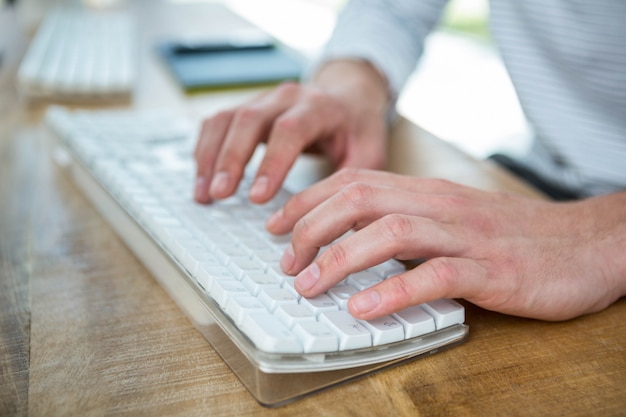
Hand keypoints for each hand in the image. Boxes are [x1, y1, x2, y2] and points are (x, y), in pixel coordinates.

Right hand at [194, 60, 389, 203]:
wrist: (348, 97)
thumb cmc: (357, 129)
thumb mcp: (369, 152)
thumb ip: (352, 180)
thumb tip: (330, 216)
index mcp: (320, 107)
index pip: (290, 130)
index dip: (272, 162)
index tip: (258, 197)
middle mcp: (287, 98)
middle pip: (250, 120)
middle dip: (231, 159)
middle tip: (220, 195)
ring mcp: (263, 100)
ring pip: (226, 119)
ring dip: (210, 157)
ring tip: (204, 194)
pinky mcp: (247, 108)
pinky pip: (217, 123)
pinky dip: (205, 150)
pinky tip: (202, 178)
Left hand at [266, 168, 625, 320]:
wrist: (584, 243)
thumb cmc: (511, 234)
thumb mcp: (450, 216)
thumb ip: (406, 219)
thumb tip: (350, 239)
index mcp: (426, 190)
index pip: (354, 181)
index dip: (307, 200)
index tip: (277, 223)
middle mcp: (439, 205)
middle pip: (360, 199)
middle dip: (311, 227)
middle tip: (285, 261)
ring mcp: (464, 236)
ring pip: (390, 233)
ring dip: (340, 259)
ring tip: (309, 285)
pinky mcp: (490, 270)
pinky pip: (434, 276)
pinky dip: (393, 291)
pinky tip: (364, 307)